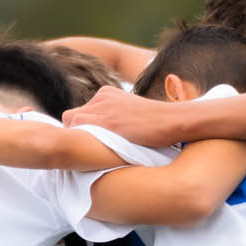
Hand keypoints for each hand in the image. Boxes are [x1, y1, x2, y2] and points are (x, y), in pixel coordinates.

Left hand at [64, 86, 194, 145]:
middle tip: (89, 147)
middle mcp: (102, 96)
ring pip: (72, 123)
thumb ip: (115, 120)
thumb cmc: (158, 125)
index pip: (81, 112)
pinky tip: (94, 152)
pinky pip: (78, 128)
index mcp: (107, 93)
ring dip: (78, 138)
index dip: (84, 129)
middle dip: (77, 132)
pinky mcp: (106, 120)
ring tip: (91, 152)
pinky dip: (81, 142)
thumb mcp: (131, 115)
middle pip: (71, 117)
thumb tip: (107, 138)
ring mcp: (103, 106)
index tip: (93, 141)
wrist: (174, 120)